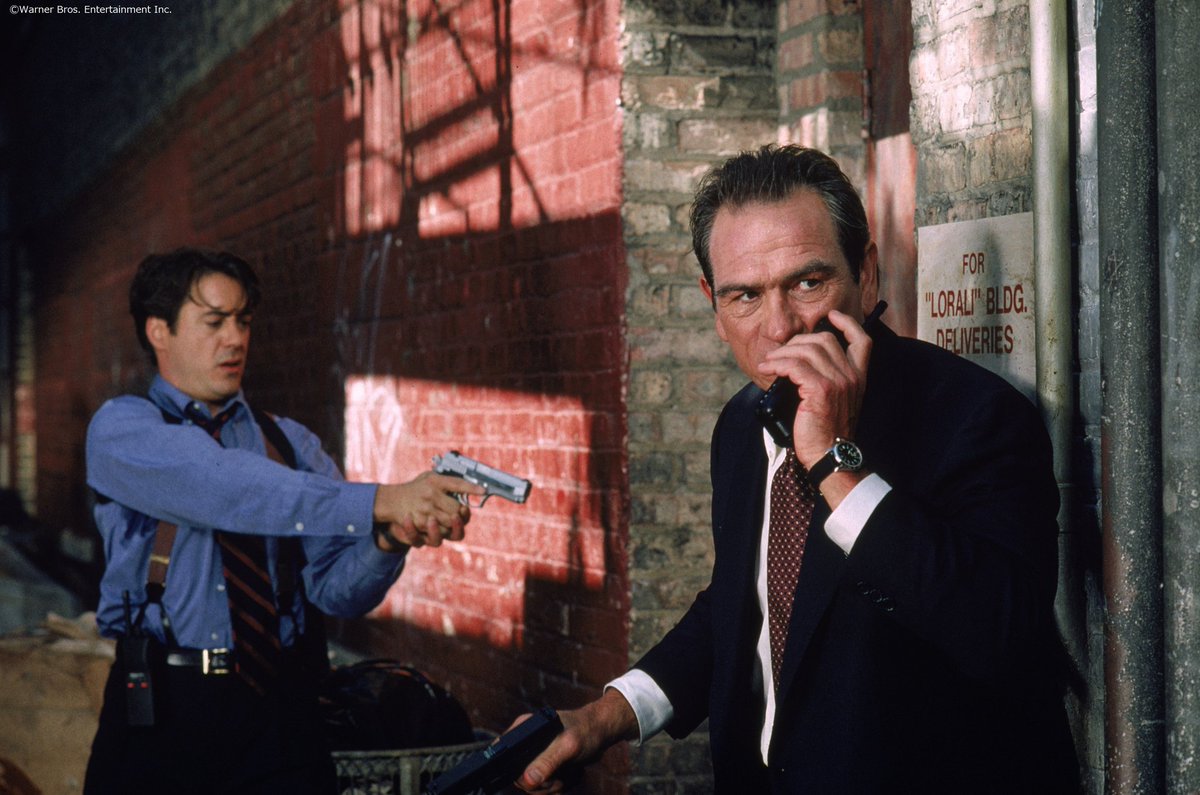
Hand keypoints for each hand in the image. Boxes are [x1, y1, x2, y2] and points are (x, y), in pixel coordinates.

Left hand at [372, 472, 483, 549]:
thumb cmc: (420, 490)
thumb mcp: (437, 482)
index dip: (465, 516)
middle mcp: (442, 528)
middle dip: (454, 523)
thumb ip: (456, 484)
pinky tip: (408, 517)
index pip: (464, 521)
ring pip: (437, 541)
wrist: (397, 501)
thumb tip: (480, 487)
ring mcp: (428, 536)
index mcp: (450, 516)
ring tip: (431, 518)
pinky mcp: (414, 538)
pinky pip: (414, 539)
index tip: (464, 508)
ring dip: (434, 530)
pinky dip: (411, 529)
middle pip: (454, 533)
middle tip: (453, 515)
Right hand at [515, 690, 638, 792]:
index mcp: (523, 730)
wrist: (601, 732)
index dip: (516, 772)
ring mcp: (534, 756)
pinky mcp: (544, 766)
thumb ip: (548, 762)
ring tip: (568, 774)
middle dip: (542, 784)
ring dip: (553, 787)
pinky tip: (569, 775)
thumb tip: (527, 781)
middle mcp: (525, 743)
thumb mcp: (568, 746)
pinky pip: (544, 788)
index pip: (503, 756)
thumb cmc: (586, 730)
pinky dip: (558, 787)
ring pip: (532, 786)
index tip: (537, 778)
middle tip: (559, 777)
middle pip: (519, 778)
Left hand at [758, 310, 871, 467]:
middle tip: (779, 353)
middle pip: (825, 340)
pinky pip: (795, 366)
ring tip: (768, 363)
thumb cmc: (825, 431)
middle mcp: (852, 376)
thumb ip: (827, 379)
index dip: (847, 323)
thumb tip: (798, 363)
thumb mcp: (835, 401)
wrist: (828, 455)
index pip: (862, 341)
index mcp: (858, 377)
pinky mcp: (821, 390)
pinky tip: (768, 369)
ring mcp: (838, 382)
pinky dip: (778, 364)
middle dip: (798, 341)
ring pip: (807, 350)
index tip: (831, 316)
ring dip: (782, 353)